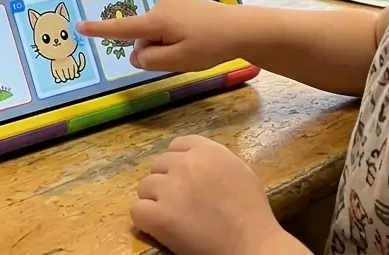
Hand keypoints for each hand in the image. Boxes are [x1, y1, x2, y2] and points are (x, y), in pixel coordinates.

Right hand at [78, 0, 235, 71]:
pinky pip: (169, 24)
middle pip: (143, 35)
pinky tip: (197, 39)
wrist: (242, 28)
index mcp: (156, 21)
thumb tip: (135, 55)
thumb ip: (151, 60)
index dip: (99, 29)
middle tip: (183, 57)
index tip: (80, 26)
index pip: (122, 29)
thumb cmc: (210, 46)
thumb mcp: (178, 61)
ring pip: (157, 31)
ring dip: (167, 43)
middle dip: (155, 49)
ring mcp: (173, 3)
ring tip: (194, 48)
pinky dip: (176, 35)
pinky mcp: (184, 3)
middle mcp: (160, 7)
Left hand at [132, 136, 289, 254]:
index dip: (178, 162)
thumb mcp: (238, 170)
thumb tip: (195, 160)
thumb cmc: (251, 211)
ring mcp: (170, 189)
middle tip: (180, 201)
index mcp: (207, 150)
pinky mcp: (159, 216)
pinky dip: (146, 219)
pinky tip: (160, 227)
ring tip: (173, 216)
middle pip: (158, 165)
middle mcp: (185, 164)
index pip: (177, 145)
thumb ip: (214, 160)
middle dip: (166, 181)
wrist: (250, 243)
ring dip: (155, 200)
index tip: (184, 178)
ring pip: (144, 187)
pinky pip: (137, 210)